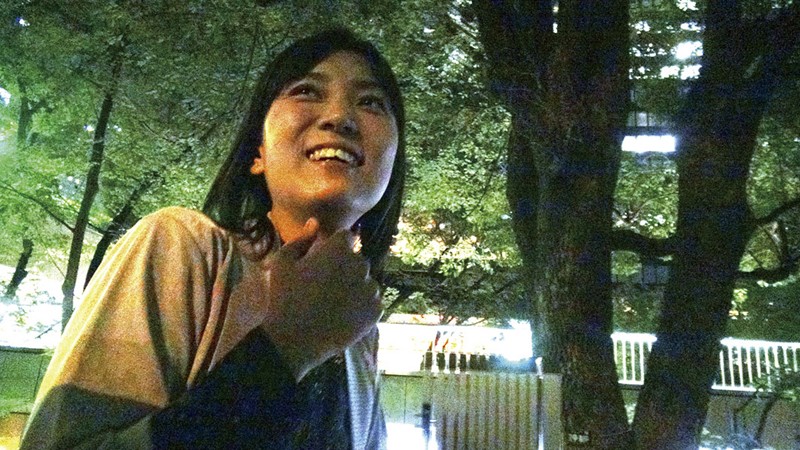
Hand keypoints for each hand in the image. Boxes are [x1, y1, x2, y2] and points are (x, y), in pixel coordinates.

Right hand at [259, 218, 381, 381]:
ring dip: (356, 288)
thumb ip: (302, 239)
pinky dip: (363, 307)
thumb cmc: (284, 298)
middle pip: (357, 260)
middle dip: (345, 268)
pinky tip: (344, 315)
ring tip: (334, 304)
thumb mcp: (283, 262)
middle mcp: (360, 265)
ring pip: (367, 281)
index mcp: (339, 249)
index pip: (346, 237)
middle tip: (326, 287)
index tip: (323, 263)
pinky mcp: (376, 310)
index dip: (335, 248)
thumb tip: (315, 222)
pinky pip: (373, 302)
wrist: (294, 339)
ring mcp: (371, 289)